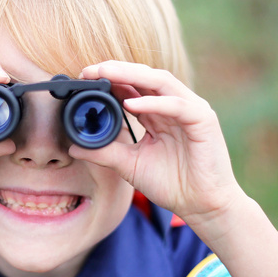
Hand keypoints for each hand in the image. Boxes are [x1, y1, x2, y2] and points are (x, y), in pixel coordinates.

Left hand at [76, 62, 247, 236]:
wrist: (202, 206)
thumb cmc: (173, 184)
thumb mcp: (130, 165)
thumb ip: (105, 152)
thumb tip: (74, 147)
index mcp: (159, 113)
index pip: (133, 86)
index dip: (110, 78)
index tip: (84, 77)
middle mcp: (175, 106)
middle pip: (145, 77)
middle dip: (116, 70)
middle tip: (89, 70)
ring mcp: (191, 110)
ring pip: (160, 81)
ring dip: (131, 75)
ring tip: (105, 74)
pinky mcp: (204, 120)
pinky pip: (176, 105)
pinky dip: (153, 102)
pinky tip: (130, 104)